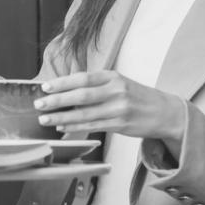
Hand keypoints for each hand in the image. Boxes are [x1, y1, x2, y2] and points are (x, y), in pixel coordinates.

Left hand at [34, 70, 183, 140]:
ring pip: (85, 114)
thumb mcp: (119, 83)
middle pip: (81, 96)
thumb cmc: (136, 96)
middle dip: (57, 100)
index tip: (44, 87)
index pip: (83, 78)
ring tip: (45, 119)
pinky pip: (93, 126)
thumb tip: (65, 90)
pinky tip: (62, 128)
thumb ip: (96, 85)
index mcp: (113, 77)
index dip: (62, 83)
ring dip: (62, 118)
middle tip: (39, 104)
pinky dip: (75, 127)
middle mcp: (116, 91)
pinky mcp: (120, 125)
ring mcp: (119, 109)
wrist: (164, 112)